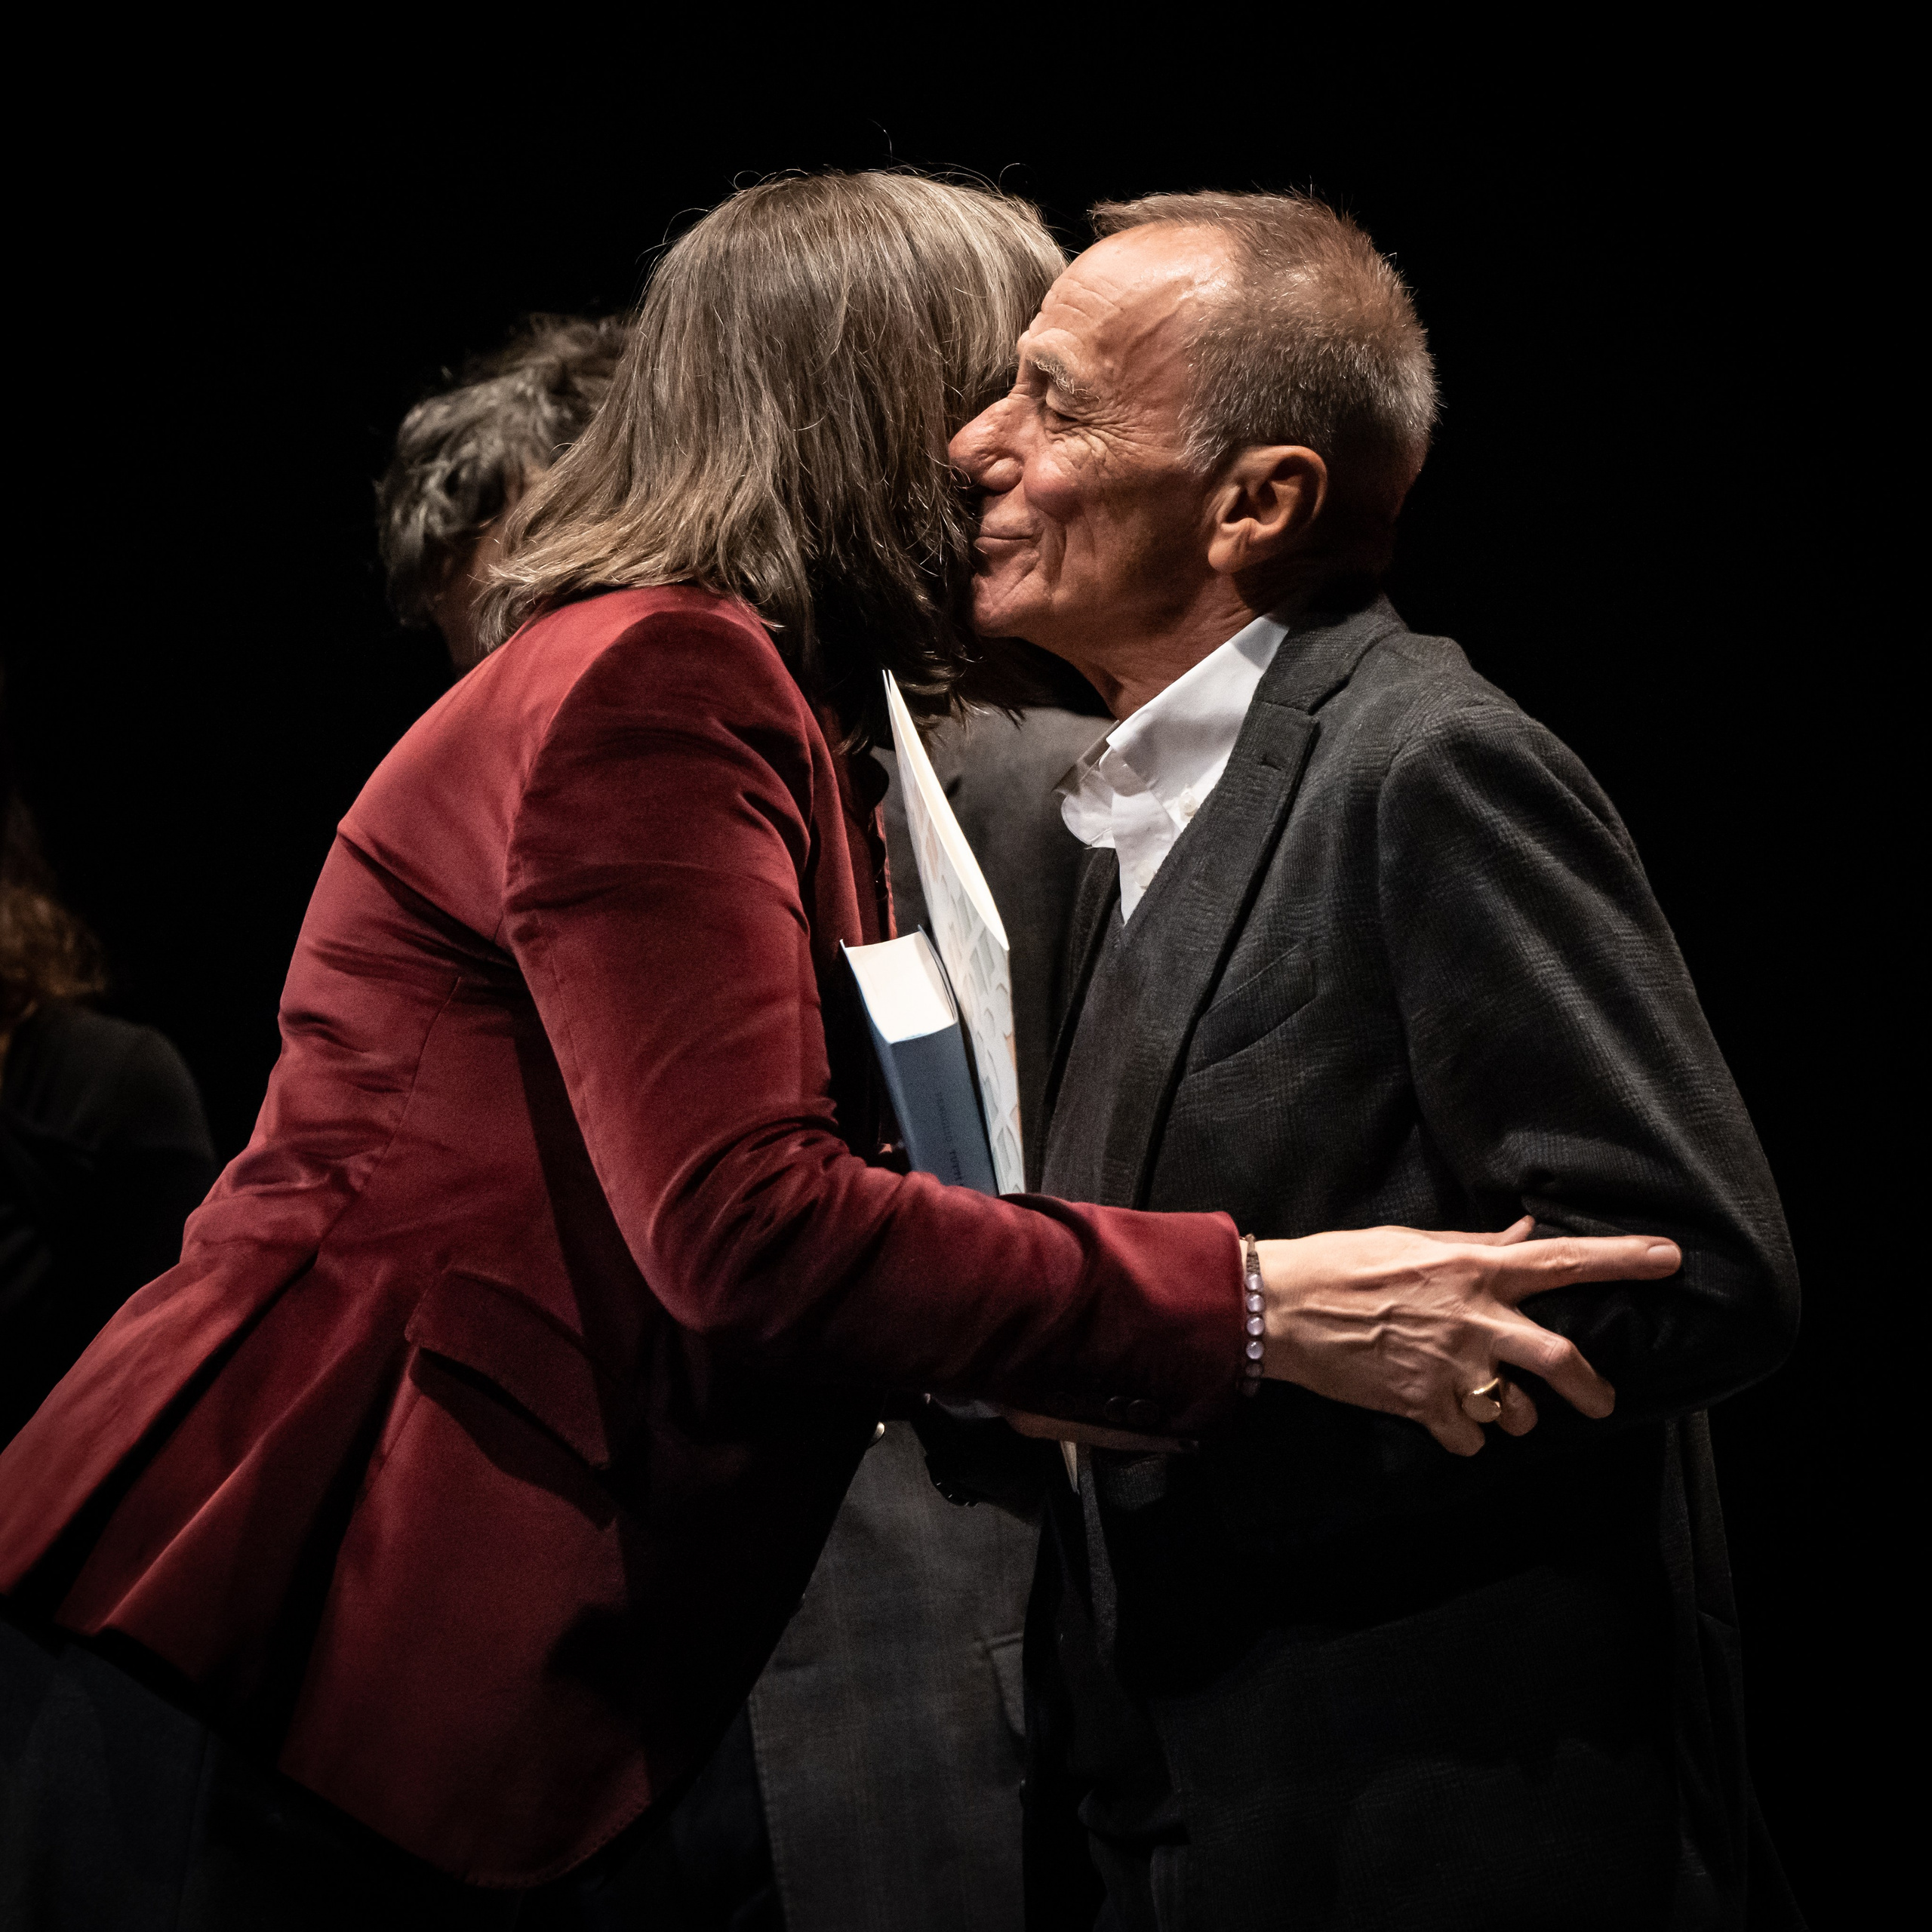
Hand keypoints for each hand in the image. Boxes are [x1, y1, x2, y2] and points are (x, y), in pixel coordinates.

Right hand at [1256, 1218, 1680, 1455]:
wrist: (1282, 1306)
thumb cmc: (1342, 1263)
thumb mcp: (1412, 1242)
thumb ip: (1477, 1247)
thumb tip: (1526, 1238)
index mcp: (1473, 1270)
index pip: (1562, 1262)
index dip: (1621, 1260)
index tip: (1669, 1259)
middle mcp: (1472, 1319)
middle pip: (1559, 1360)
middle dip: (1590, 1390)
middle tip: (1601, 1403)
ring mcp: (1449, 1366)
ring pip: (1515, 1410)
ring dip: (1514, 1414)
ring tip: (1495, 1405)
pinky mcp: (1421, 1404)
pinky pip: (1468, 1438)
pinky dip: (1466, 1436)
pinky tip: (1447, 1420)